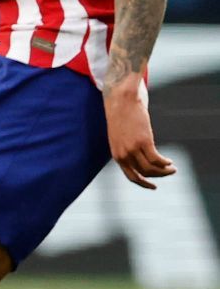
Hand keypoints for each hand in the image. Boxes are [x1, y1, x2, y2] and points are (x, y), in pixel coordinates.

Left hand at [104, 75, 174, 189]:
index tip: (153, 186)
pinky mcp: (143, 141)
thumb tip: (137, 158)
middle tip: (169, 172)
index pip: (131, 176)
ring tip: (172, 168)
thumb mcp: (120, 137)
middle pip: (145, 173)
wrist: (121, 102)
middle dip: (159, 176)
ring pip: (152, 168)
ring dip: (164, 170)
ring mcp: (133, 148)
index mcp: (117, 155)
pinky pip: (156, 159)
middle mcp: (124, 155)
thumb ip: (126, 149)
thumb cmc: (121, 118)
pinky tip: (169, 161)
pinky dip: (164, 162)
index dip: (143, 183)